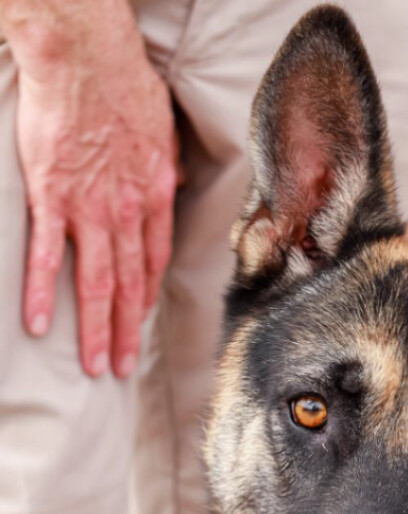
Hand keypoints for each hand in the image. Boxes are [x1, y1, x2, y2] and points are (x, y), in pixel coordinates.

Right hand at [12, 9, 176, 377]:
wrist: (86, 57)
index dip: (147, 298)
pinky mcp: (50, 197)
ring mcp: (88, 209)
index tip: (141, 323)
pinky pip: (45, 254)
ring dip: (94, 329)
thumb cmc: (125, 87)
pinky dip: (42, 291)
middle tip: (119, 368)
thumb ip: (168, 170)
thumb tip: (174, 187)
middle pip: (129, 286)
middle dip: (126, 332)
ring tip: (93, 364)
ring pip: (96, 283)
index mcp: (155, 199)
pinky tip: (40, 323)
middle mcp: (127, 213)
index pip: (154, 262)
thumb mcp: (165, 134)